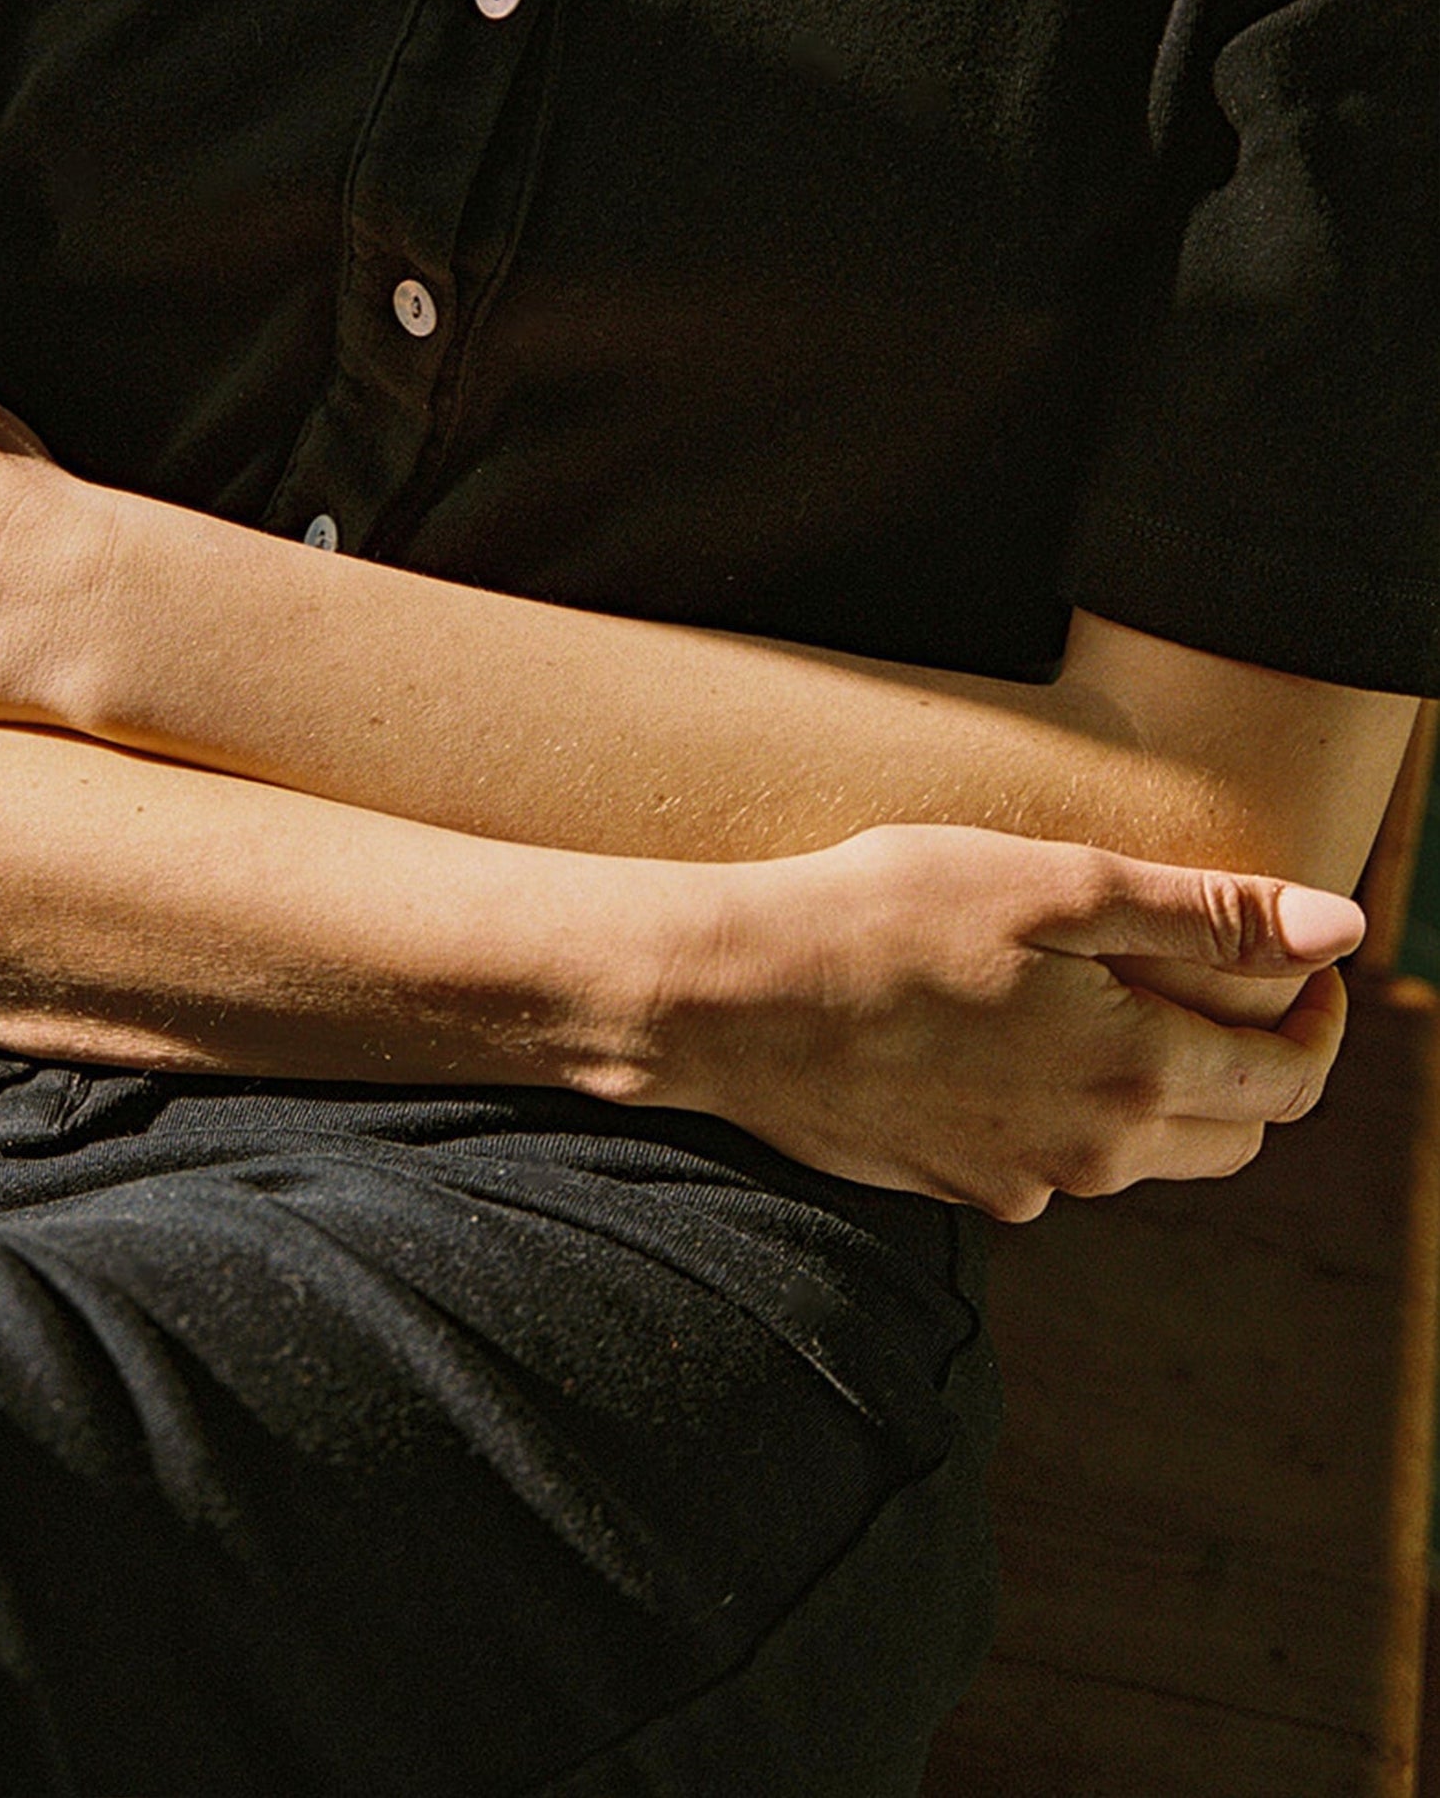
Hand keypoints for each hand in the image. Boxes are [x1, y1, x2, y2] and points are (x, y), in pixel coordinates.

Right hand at [654, 824, 1362, 1218]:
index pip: (1290, 1082)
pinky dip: (1066, 1105)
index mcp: (1139, 1073)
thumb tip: (1340, 928)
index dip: (1314, 1016)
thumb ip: (1205, 915)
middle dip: (1251, 1062)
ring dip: (1157, 1085)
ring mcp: (1024, 1183)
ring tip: (1099, 991)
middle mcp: (1097, 1154)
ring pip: (1143, 1152)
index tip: (1293, 955)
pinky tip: (1004, 1034)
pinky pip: (1053, 1157)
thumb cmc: (888, 917)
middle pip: (1233, 1134)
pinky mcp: (958, 1187)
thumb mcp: (1056, 885)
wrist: (733, 1000)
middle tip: (1211, 971)